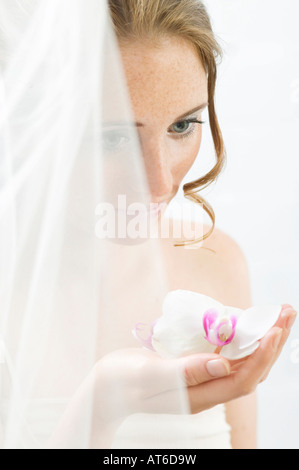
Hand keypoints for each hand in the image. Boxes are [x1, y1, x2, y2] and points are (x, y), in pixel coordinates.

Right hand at [50, 304, 295, 447]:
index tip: (274, 329)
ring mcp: (200, 380)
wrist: (104, 389)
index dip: (261, 356)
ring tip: (277, 314)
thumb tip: (223, 364)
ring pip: (241, 362)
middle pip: (250, 370)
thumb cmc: (120, 382)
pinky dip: (241, 338)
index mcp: (197, 397)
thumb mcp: (147, 374)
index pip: (241, 379)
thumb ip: (183, 371)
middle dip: (272, 343)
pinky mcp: (193, 368)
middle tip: (287, 312)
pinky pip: (226, 355)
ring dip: (262, 338)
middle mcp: (205, 391)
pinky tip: (246, 322)